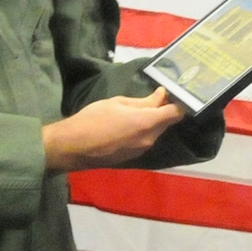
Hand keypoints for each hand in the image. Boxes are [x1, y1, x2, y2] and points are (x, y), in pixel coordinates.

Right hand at [43, 90, 185, 171]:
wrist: (73, 147)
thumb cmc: (93, 119)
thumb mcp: (118, 103)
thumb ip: (143, 101)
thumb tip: (161, 95)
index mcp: (147, 123)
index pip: (176, 113)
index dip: (178, 102)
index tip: (172, 93)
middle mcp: (149, 139)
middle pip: (167, 123)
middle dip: (164, 110)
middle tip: (154, 96)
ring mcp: (142, 150)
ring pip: (156, 132)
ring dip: (152, 121)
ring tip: (137, 110)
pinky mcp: (133, 157)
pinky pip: (145, 140)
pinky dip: (143, 131)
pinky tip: (128, 125)